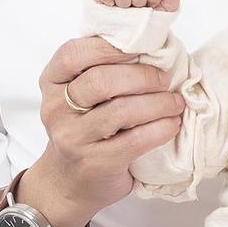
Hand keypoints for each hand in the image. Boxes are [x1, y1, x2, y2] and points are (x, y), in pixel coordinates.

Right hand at [28, 35, 185, 226]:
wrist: (68, 182)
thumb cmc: (83, 129)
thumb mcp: (79, 95)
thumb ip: (100, 68)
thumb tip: (150, 44)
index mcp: (52, 82)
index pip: (74, 54)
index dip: (111, 46)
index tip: (142, 46)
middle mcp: (56, 109)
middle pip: (102, 81)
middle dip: (143, 76)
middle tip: (166, 78)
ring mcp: (73, 138)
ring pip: (122, 110)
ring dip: (158, 102)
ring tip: (175, 102)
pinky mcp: (95, 162)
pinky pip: (136, 139)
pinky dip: (161, 128)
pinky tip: (171, 123)